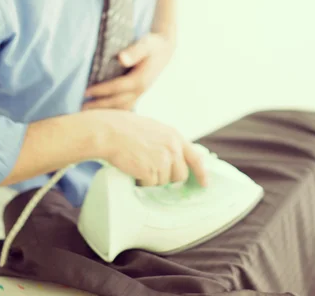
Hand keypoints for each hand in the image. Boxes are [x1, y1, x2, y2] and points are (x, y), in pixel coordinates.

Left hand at [82, 32, 174, 110]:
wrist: (165, 50)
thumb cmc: (152, 45)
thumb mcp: (145, 44)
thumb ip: (134, 51)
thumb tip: (121, 59)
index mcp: (140, 80)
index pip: (116, 88)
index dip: (100, 91)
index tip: (85, 92)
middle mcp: (140, 90)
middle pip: (117, 102)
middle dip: (99, 106)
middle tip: (80, 109)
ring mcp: (140, 94)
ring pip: (121, 108)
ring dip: (104, 111)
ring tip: (87, 114)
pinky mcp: (138, 94)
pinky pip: (124, 107)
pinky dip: (112, 111)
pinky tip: (100, 112)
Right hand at [92, 108, 208, 186]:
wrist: (109, 131)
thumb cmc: (126, 129)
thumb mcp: (154, 129)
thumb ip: (167, 142)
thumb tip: (175, 159)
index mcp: (174, 136)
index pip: (195, 158)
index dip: (201, 173)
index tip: (205, 184)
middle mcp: (173, 147)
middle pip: (180, 175)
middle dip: (168, 178)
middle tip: (152, 170)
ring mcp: (163, 159)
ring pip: (164, 182)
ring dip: (153, 179)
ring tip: (139, 164)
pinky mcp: (151, 171)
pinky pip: (150, 185)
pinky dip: (142, 181)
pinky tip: (133, 169)